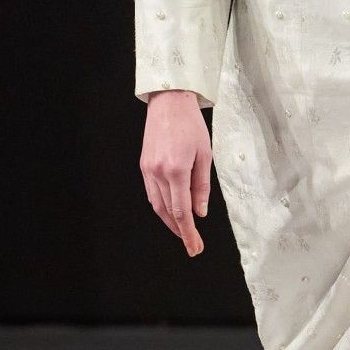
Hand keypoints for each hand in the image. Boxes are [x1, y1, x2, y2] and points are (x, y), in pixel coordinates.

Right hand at [140, 91, 211, 256]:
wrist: (169, 102)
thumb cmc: (191, 125)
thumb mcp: (205, 155)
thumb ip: (202, 186)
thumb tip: (200, 212)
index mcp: (177, 170)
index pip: (182, 211)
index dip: (189, 233)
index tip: (195, 248)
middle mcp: (158, 172)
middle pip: (169, 211)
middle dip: (181, 231)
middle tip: (193, 244)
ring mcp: (148, 170)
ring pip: (157, 205)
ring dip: (170, 221)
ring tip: (183, 232)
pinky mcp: (143, 166)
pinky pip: (151, 193)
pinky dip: (161, 206)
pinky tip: (171, 212)